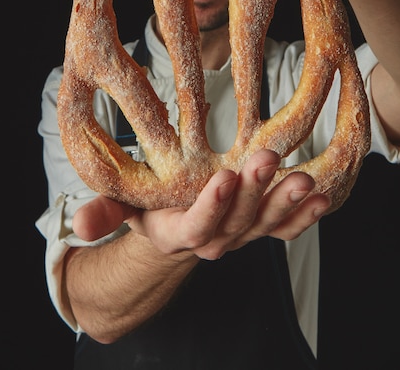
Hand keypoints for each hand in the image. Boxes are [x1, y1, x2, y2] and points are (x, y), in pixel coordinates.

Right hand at [73, 149, 330, 259]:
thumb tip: (78, 224)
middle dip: (254, 191)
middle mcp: (216, 240)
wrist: (180, 224)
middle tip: (266, 159)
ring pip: (266, 223)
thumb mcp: (126, 207)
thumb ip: (106, 212)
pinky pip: (285, 227)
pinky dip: (304, 216)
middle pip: (238, 220)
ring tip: (304, 180)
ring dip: (286, 203)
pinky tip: (321, 197)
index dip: (212, 207)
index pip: (198, 227)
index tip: (224, 178)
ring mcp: (243, 234)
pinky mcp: (262, 226)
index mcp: (180, 233)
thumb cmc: (152, 205)